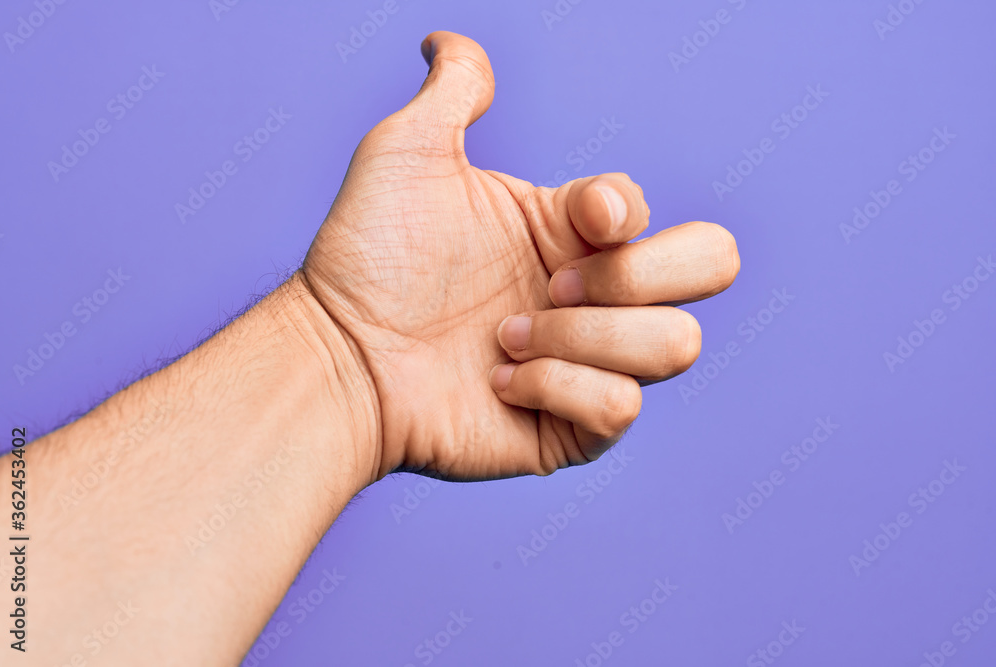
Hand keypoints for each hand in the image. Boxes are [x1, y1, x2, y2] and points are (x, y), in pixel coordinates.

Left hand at [302, 32, 739, 481]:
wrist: (337, 352)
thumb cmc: (367, 255)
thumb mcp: (407, 151)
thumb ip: (453, 89)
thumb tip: (446, 41)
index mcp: (573, 232)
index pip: (657, 212)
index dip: (623, 215)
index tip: (570, 221)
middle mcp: (594, 296)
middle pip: (711, 268)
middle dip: (641, 275)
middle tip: (553, 288)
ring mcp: (590, 363)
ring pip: (675, 346)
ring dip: (581, 337)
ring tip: (500, 338)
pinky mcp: (574, 430)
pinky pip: (622, 407)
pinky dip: (557, 387)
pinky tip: (498, 381)